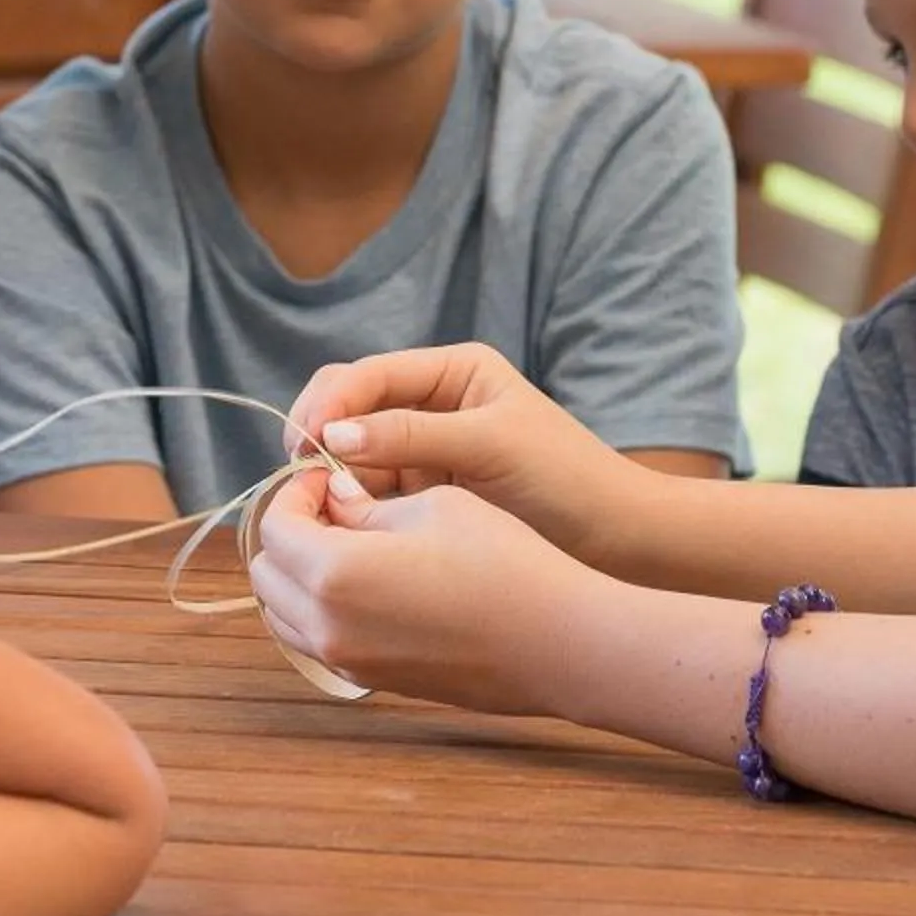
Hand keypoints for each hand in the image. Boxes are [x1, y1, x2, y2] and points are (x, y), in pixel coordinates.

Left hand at [246, 468, 606, 717]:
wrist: (558, 643)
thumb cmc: (504, 563)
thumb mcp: (434, 508)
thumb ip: (368, 505)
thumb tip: (336, 499)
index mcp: (333, 573)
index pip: (276, 525)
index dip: (298, 493)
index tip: (330, 476)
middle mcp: (328, 627)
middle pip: (267, 574)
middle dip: (291, 533)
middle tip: (336, 507)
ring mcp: (349, 662)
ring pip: (286, 615)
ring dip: (301, 575)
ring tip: (353, 545)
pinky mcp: (375, 682)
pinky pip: (319, 643)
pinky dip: (324, 610)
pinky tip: (373, 583)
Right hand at [288, 344, 652, 566]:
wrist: (618, 542)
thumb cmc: (565, 479)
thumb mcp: (489, 445)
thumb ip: (411, 436)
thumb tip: (333, 436)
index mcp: (451, 373)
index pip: (369, 376)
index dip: (329, 404)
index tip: (303, 442)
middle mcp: (431, 406)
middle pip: (350, 409)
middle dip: (318, 437)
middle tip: (297, 478)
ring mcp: (425, 454)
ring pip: (353, 457)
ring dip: (331, 478)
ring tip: (318, 509)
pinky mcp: (425, 499)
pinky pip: (371, 495)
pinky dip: (351, 507)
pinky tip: (339, 528)